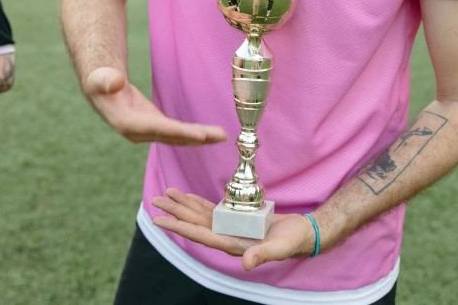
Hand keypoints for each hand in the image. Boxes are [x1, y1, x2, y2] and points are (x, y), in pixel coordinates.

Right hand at [84, 67, 226, 145]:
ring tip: (222, 136)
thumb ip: (106, 80)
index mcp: (126, 123)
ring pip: (177, 137)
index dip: (178, 132)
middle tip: (219, 136)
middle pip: (172, 136)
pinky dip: (194, 134)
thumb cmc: (100, 81)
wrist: (101, 89)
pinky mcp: (155, 127)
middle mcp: (138, 133)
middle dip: (196, 137)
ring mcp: (147, 132)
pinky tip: (210, 134)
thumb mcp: (100, 78)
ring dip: (200, 138)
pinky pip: (177, 133)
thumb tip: (114, 82)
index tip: (199, 135)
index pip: (157, 128)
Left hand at [152, 189, 316, 270]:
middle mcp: (226, 236)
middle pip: (194, 223)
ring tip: (166, 193)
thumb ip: (263, 255)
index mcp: (233, 245)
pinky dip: (199, 203)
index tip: (160, 220)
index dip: (179, 227)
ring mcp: (230, 227)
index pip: (200, 236)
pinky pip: (212, 210)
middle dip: (175, 211)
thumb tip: (247, 264)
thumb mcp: (280, 247)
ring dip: (183, 204)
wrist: (302, 234)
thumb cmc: (292, 241)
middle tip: (155, 199)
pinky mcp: (236, 219)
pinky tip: (187, 197)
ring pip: (200, 215)